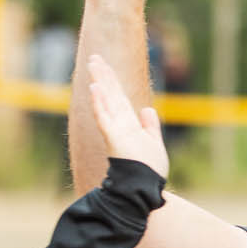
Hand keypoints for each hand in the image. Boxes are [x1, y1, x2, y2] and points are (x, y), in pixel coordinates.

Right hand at [85, 53, 169, 180]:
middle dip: (103, 75)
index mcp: (129, 124)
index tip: (104, 65)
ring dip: (99, 83)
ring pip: (106, 101)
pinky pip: (104, 118)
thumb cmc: (149, 170)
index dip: (112, 81)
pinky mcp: (113, 139)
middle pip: (111, 94)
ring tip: (92, 65)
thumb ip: (150, 126)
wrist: (145, 189)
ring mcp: (115, 131)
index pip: (119, 97)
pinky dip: (99, 103)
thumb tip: (147, 109)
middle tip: (93, 57)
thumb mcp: (154, 143)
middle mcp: (120, 124)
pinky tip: (94, 89)